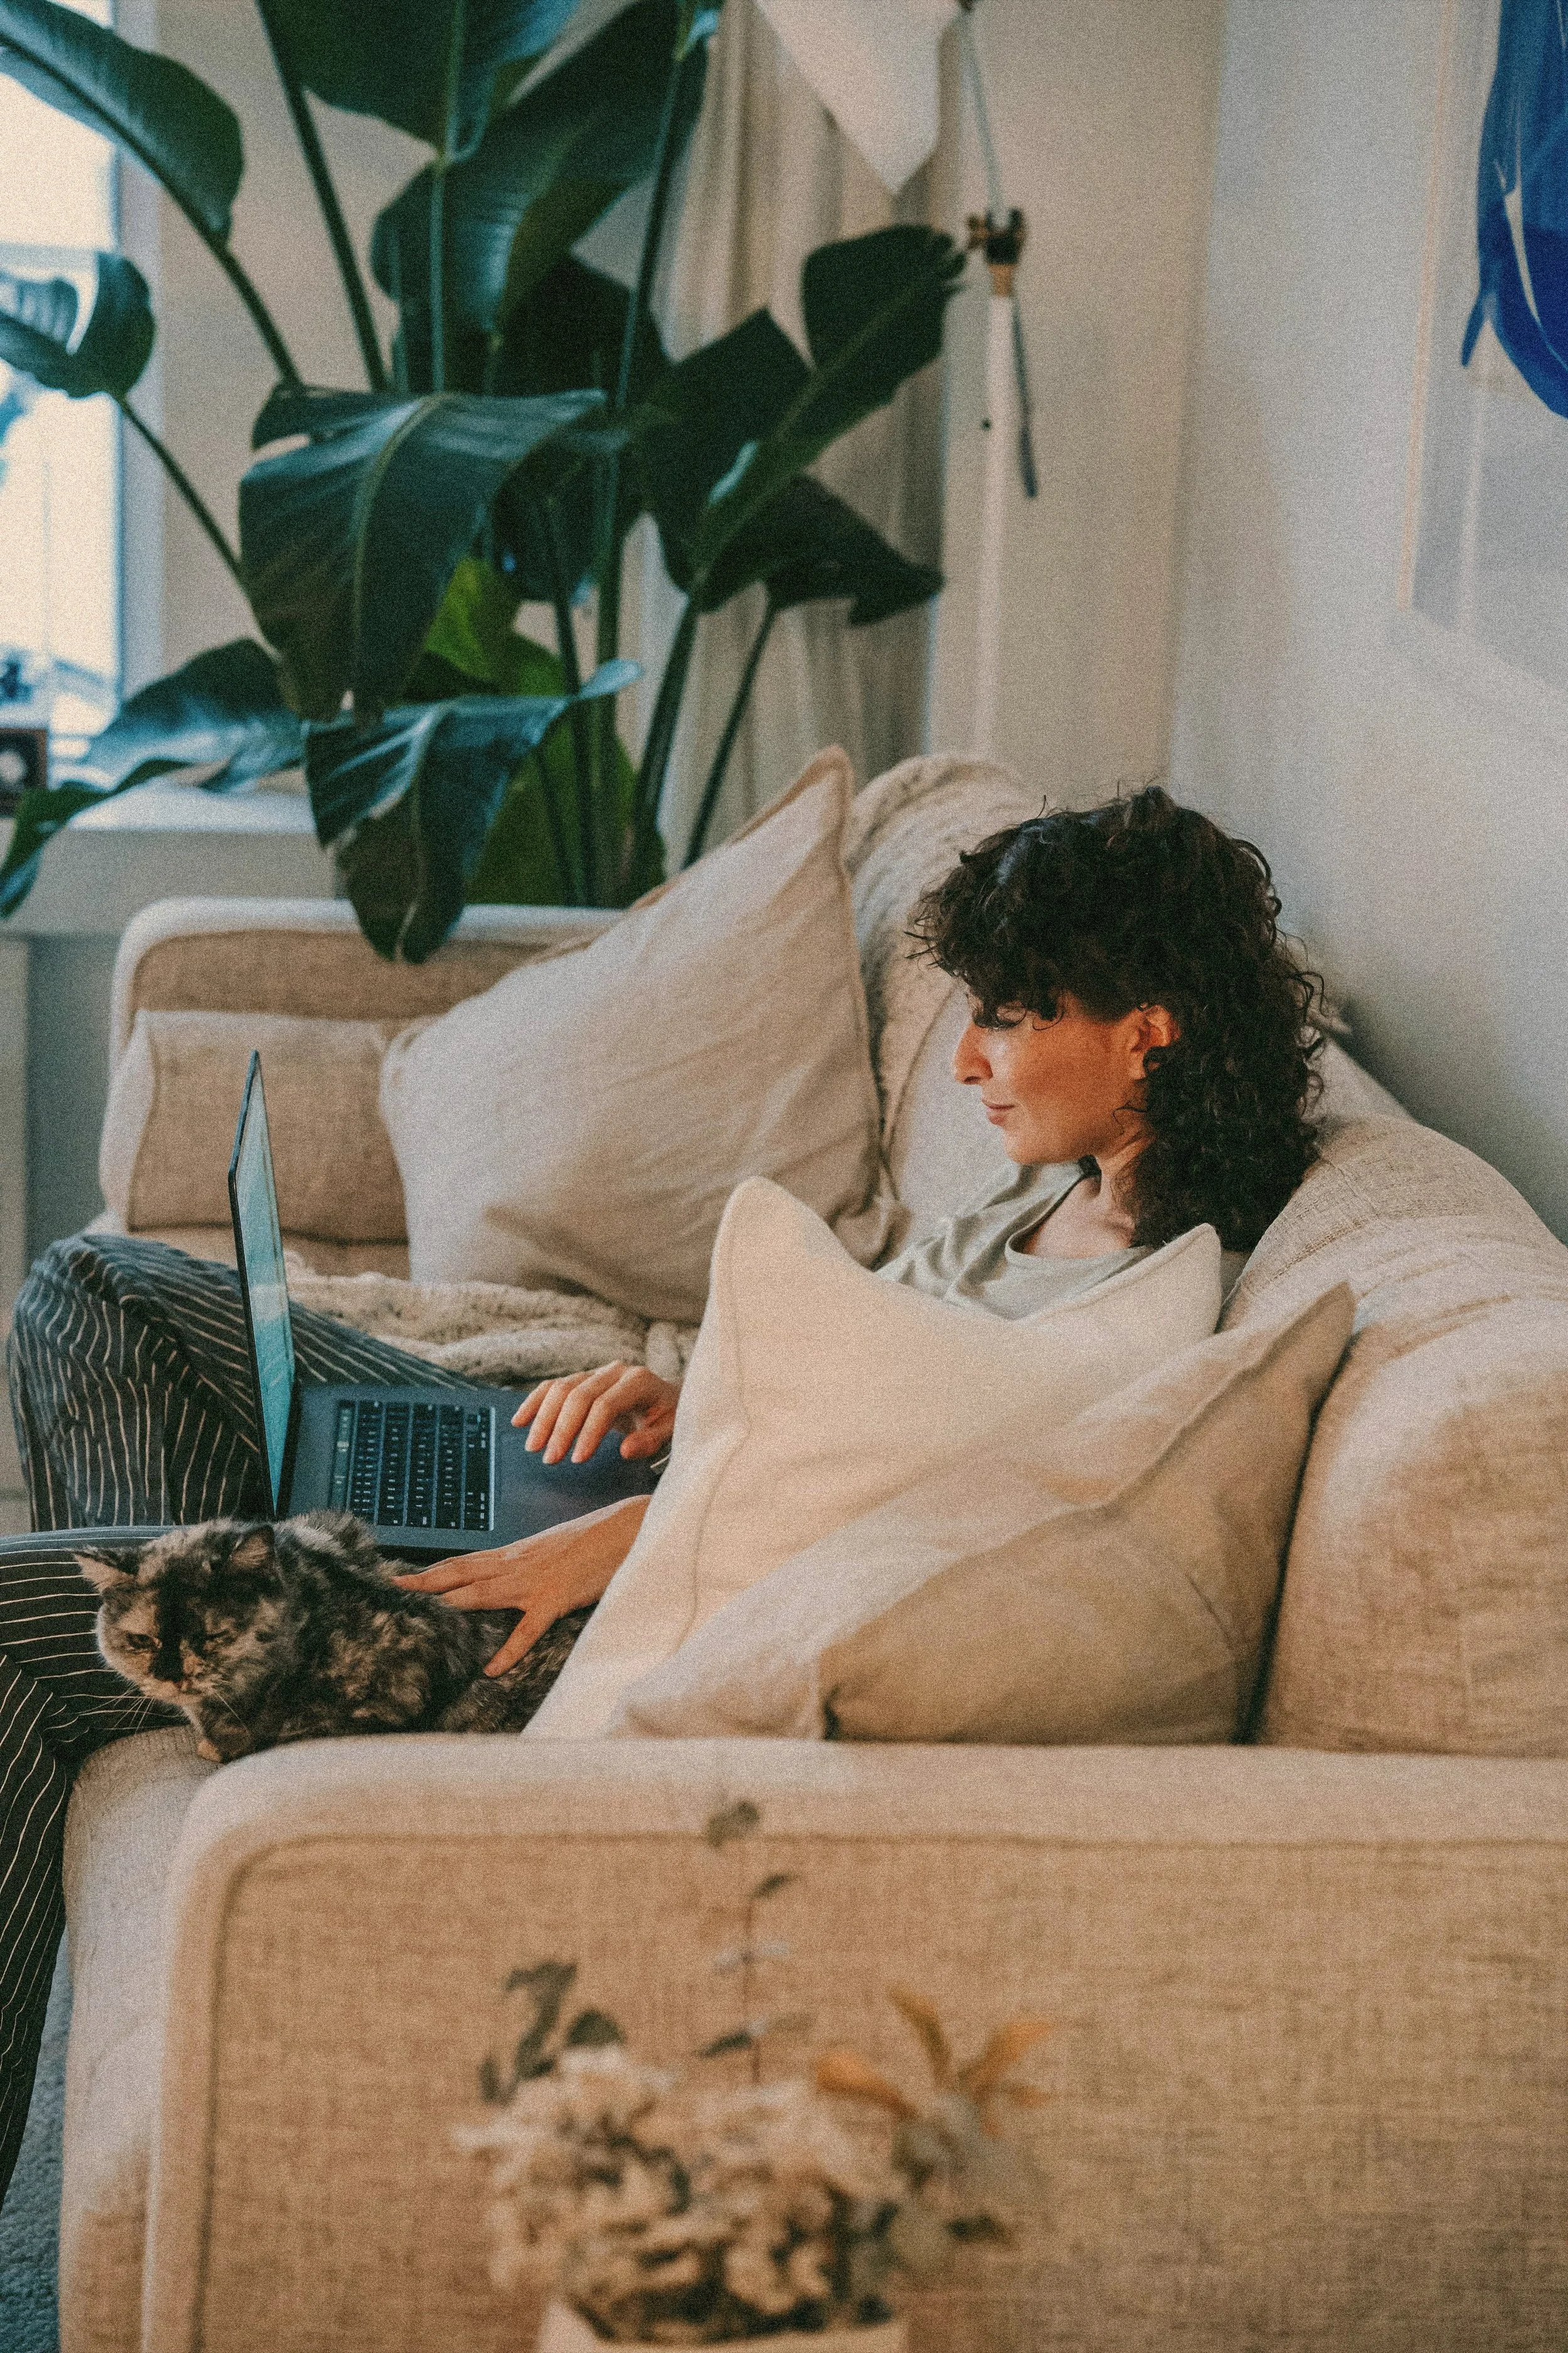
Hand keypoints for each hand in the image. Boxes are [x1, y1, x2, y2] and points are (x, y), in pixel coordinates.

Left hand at [390, 1493, 649, 1676]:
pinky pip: (527, 1629)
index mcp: (514, 1554)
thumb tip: (506, 1576)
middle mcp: (515, 1565)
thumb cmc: (593, 1539)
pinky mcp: (555, 1599)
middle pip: (459, 1573)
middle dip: (424, 1583)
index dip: (430, 1570)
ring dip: (448, 1604)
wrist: (625, 1528)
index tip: (400, 1576)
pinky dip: (509, 1650)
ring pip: (480, 1593)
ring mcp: (533, 1582)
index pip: (462, 1562)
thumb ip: (527, 1564)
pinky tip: (493, 1669)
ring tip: (421, 1617)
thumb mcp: (551, 1549)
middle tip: (393, 1589)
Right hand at [514, 1360, 679, 1463]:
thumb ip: (652, 1440)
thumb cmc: (670, 1418)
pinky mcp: (582, 1379)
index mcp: (639, 1381)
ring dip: (544, 1418)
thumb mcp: (671, 1431)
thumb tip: (625, 1450)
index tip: (576, 1459)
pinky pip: (553, 1387)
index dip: (588, 1432)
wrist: (668, 1399)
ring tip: (533, 1447)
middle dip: (562, 1428)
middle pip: (579, 1395)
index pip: (605, 1404)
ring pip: (561, 1388)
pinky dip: (535, 1402)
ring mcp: (596, 1373)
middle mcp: (615, 1371)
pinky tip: (519, 1421)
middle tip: (550, 1459)